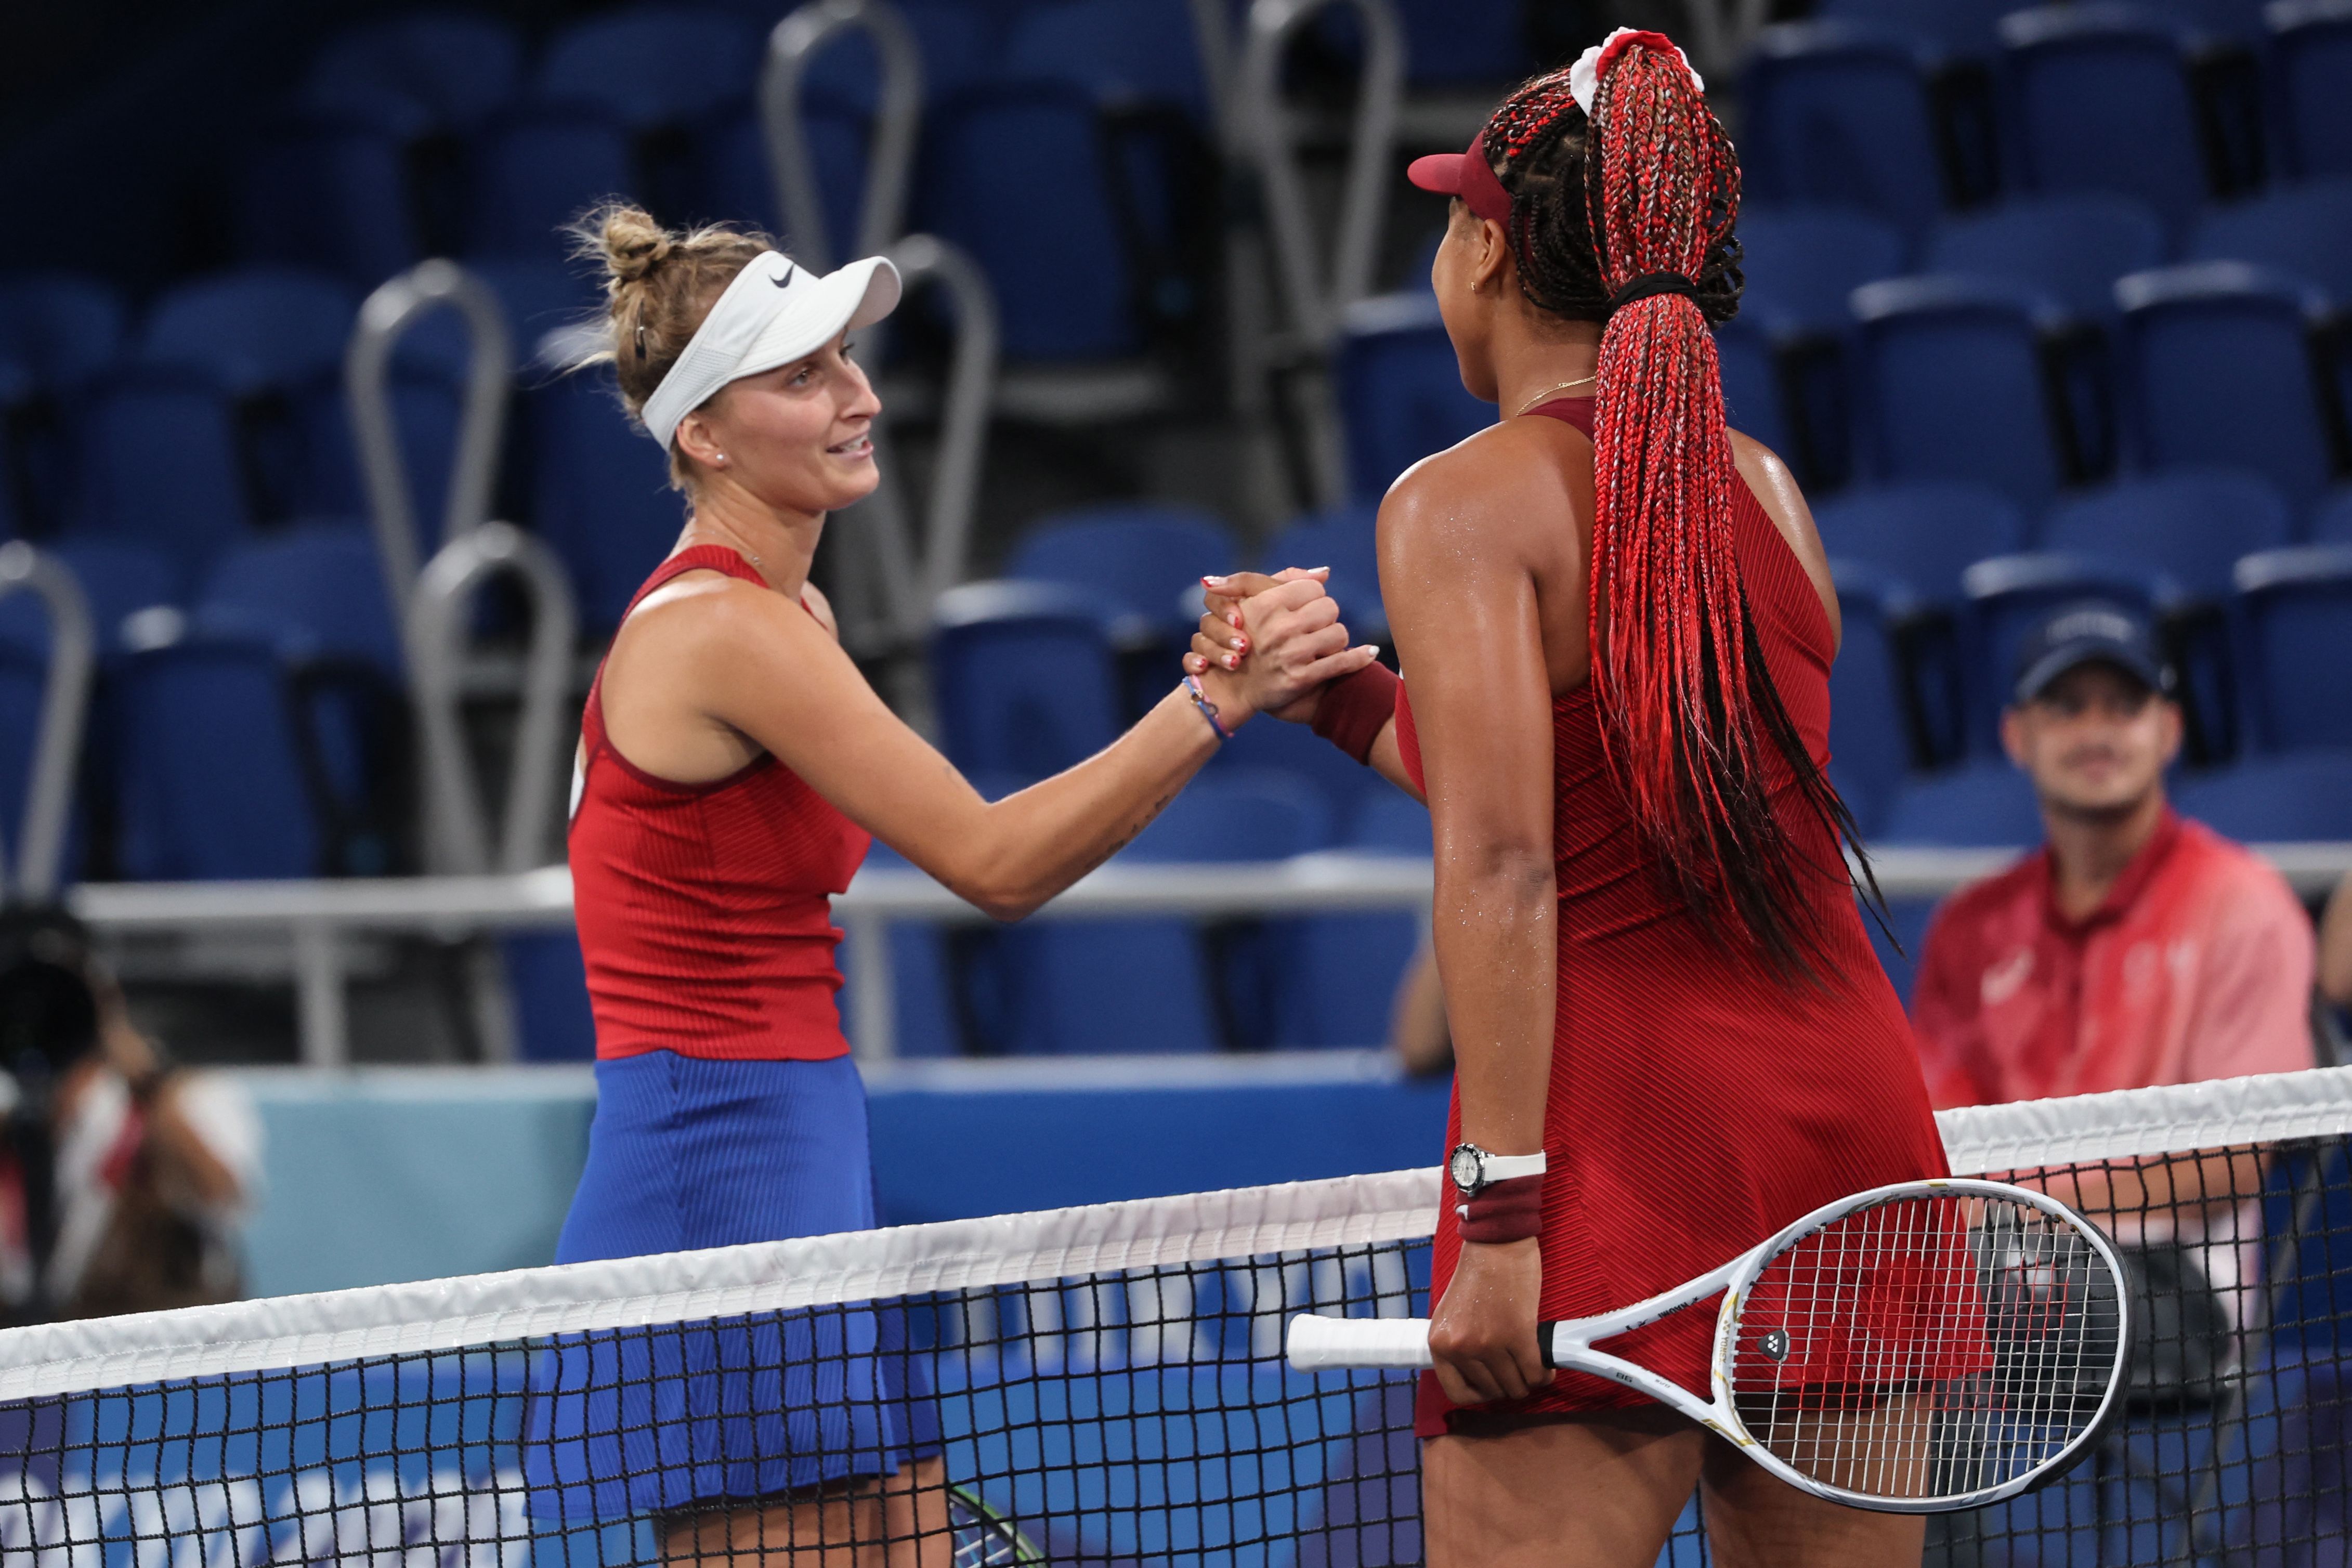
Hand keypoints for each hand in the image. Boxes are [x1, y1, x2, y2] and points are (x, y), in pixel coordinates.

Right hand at [1190, 571, 1377, 726]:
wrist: (1234, 687)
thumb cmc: (1248, 637)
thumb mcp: (1254, 602)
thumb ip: (1287, 580)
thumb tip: (1325, 573)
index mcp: (1265, 604)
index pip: (1313, 588)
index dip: (1313, 597)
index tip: (1306, 608)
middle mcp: (1278, 628)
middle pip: (1330, 608)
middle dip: (1326, 618)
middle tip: (1315, 628)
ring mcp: (1290, 655)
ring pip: (1339, 633)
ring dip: (1335, 640)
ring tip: (1322, 645)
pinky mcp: (1301, 679)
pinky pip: (1343, 662)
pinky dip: (1360, 658)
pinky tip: (1369, 654)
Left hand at [1427, 1238, 1553, 1405]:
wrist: (1495, 1243)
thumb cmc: (1477, 1274)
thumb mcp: (1451, 1315)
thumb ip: (1458, 1344)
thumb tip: (1477, 1375)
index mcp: (1440, 1343)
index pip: (1456, 1392)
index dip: (1479, 1394)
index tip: (1492, 1385)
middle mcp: (1460, 1348)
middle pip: (1493, 1391)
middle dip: (1509, 1383)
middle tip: (1518, 1369)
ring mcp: (1488, 1344)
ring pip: (1516, 1386)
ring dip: (1528, 1380)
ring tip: (1533, 1366)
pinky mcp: (1517, 1336)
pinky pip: (1535, 1373)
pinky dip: (1544, 1374)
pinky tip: (1546, 1365)